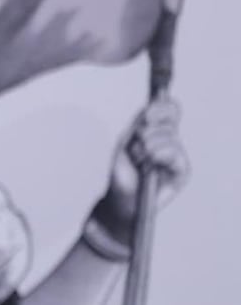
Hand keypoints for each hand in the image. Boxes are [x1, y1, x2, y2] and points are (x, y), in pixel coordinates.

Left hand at [97, 94, 188, 234]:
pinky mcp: (182, 171)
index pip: (170, 109)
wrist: (122, 198)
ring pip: (170, 136)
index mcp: (158, 131)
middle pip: (171, 119)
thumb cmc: (123, 171)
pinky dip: (158, 155)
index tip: (146, 115)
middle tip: (137, 142)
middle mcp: (171, 141)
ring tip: (139, 160)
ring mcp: (178, 155)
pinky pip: (175, 154)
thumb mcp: (126, 142)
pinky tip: (149, 165)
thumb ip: (139, 124)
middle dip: (149, 128)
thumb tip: (150, 108)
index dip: (162, 106)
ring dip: (148, 146)